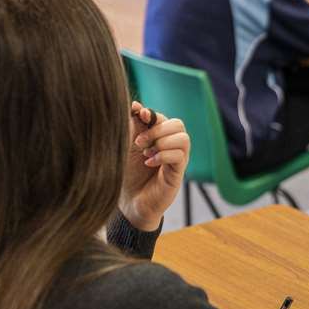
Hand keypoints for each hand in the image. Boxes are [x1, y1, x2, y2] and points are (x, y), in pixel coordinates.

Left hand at [118, 102, 189, 230]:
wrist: (129, 203)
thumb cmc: (127, 174)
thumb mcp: (125, 146)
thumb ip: (131, 127)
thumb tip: (135, 105)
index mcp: (158, 138)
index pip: (162, 117)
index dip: (151, 114)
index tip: (138, 113)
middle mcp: (170, 147)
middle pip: (177, 124)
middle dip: (157, 128)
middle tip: (139, 142)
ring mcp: (176, 160)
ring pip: (183, 138)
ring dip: (162, 141)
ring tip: (146, 152)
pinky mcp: (177, 174)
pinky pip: (180, 156)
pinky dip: (163, 155)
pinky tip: (149, 163)